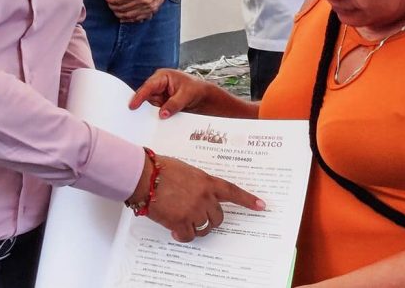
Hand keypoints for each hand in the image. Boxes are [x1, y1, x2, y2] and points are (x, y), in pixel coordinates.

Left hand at [107, 0, 173, 22]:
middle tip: (109, 5)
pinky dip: (130, 19)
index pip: (121, 0)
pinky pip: (139, 18)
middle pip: (125, 8)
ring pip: (131, 15)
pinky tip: (124, 17)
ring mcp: (149, 7)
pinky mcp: (153, 10)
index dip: (112, 0)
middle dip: (114, 8)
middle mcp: (144, 1)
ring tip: (114, 11)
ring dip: (120, 15)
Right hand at [130, 69, 221, 117]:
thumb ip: (174, 104)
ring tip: (141, 124)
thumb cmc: (196, 89)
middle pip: (145, 97)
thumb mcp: (186, 95)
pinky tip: (151, 125)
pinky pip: (154, 112)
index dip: (139, 96)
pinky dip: (153, 118)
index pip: (148, 86)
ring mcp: (159, 96)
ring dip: (147, 114)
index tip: (132, 106)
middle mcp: (158, 86)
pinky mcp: (161, 105)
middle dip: (140, 107)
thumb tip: (162, 115)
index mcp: (162, 77)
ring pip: (149, 106)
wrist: (204, 97)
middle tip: (132, 118)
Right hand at [145, 156, 265, 241]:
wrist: (144, 176)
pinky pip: (189, 236)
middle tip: (198, 219)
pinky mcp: (181, 222)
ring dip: (195, 228)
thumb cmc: (160, 168)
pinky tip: (175, 231)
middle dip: (210, 220)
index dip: (247, 200)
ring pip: (203, 228)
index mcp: (207, 182)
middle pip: (218, 217)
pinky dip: (183, 236)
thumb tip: (198, 193)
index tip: (261, 206)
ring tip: (183, 223)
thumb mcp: (186, 170)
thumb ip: (197, 182)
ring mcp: (194, 211)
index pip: (233, 192)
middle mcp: (204, 197)